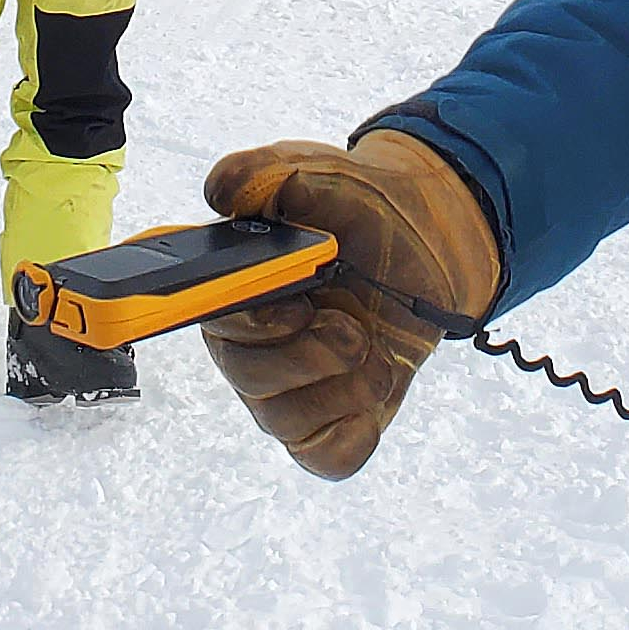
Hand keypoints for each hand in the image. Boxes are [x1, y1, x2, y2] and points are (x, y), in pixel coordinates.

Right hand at [198, 130, 502, 478]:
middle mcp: (248, 345)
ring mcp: (284, 391)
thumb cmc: (360, 211)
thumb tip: (223, 191)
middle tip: (349, 325)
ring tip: (371, 346)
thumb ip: (268, 174)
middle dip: (308, 354)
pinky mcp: (326, 426)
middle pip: (247, 376)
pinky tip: (376, 380)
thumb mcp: (321, 174)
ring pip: (285, 421)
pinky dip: (356, 426)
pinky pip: (328, 454)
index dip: (246, 323)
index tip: (295, 308)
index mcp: (231, 288)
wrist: (425, 247)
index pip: (203, 319)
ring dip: (342, 385)